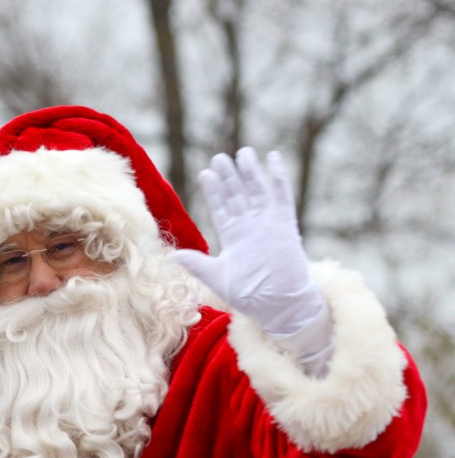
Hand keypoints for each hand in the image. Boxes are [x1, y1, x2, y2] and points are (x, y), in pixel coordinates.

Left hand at [174, 147, 324, 339]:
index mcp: (234, 237)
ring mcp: (268, 223)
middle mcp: (250, 227)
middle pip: (238, 195)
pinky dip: (277, 176)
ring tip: (242, 152)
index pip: (222, 208)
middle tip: (219, 157)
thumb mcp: (217, 277)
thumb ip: (196, 263)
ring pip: (257, 191)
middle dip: (229, 176)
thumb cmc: (249, 295)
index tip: (205, 173)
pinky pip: (282, 195)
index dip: (214, 191)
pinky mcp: (285, 224)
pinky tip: (272, 158)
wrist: (278, 305)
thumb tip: (172, 254)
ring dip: (250, 172)